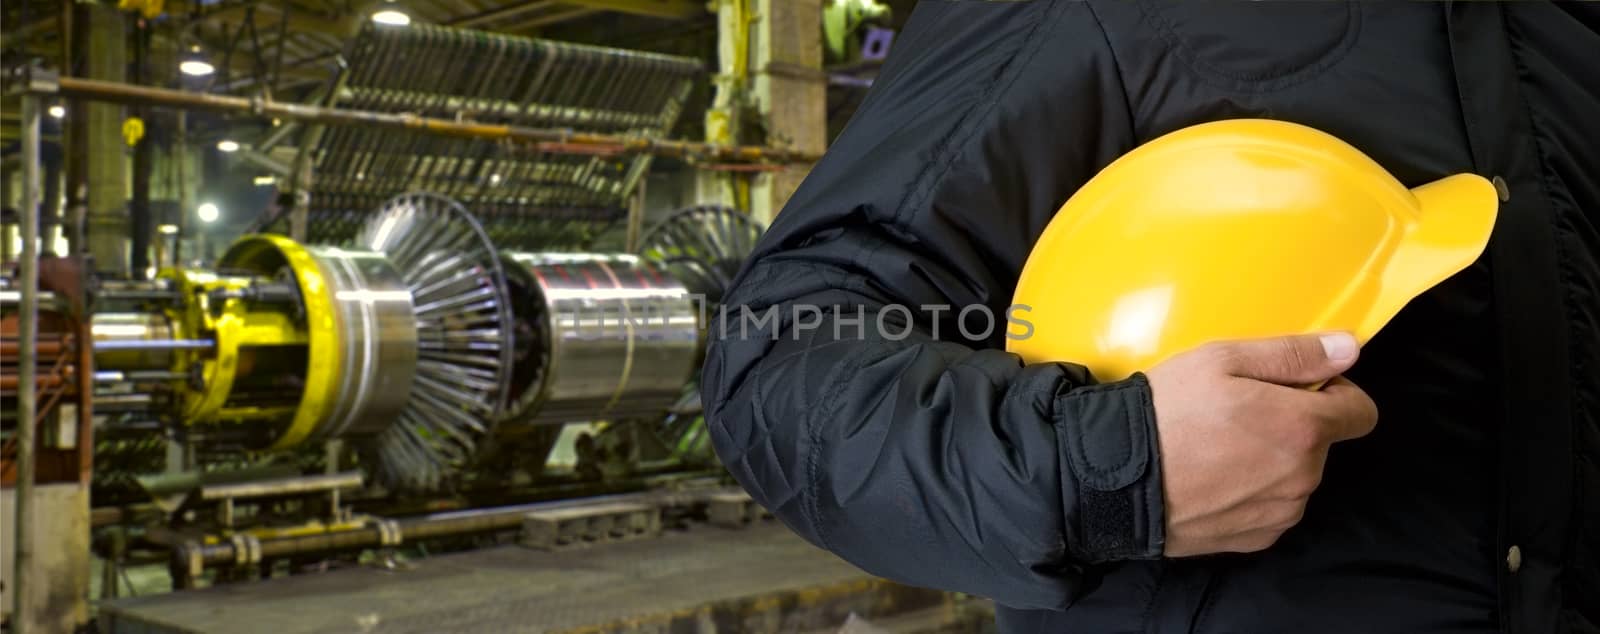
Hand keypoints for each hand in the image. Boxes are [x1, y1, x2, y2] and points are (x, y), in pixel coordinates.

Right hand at [1146, 333, 1377, 556]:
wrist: (1115, 480)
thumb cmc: (1165, 413)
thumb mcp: (1222, 361)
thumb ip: (1294, 354)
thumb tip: (1349, 349)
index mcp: (1303, 427)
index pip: (1362, 411)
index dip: (1333, 392)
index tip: (1294, 388)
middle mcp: (1303, 476)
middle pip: (1322, 444)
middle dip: (1292, 425)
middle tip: (1236, 414)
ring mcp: (1281, 512)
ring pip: (1296, 477)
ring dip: (1273, 461)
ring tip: (1218, 448)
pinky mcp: (1256, 539)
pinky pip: (1271, 508)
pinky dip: (1252, 493)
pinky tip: (1213, 479)